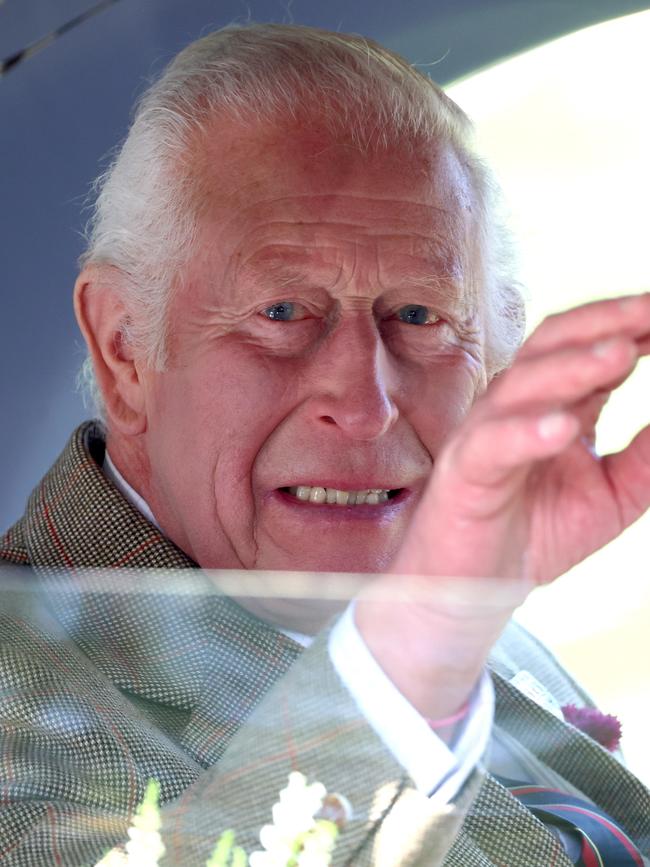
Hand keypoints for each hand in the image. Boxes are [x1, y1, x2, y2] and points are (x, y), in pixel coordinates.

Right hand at [356, 293, 649, 721]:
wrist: (474, 587)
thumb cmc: (536, 531)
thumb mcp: (612, 495)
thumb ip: (646, 458)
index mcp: (553, 401)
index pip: (589, 344)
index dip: (629, 322)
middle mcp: (516, 404)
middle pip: (553, 342)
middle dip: (606, 322)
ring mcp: (486, 432)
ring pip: (521, 384)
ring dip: (573, 366)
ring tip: (621, 353)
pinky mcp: (464, 471)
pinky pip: (492, 443)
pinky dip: (526, 430)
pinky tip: (565, 426)